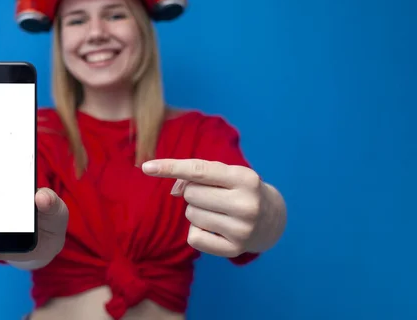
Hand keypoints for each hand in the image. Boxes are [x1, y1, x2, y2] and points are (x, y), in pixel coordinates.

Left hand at [142, 159, 272, 256]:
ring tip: (218, 211)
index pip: (198, 170)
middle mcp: (246, 204)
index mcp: (245, 178)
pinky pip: (193, 237)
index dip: (170, 167)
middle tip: (213, 196)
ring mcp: (242, 229)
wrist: (272, 219)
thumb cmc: (239, 190)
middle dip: (194, 192)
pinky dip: (197, 231)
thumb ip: (195, 175)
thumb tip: (174, 191)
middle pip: (191, 193)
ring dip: (196, 211)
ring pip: (191, 215)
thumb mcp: (225, 174)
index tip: (146, 167)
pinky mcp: (234, 250)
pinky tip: (216, 228)